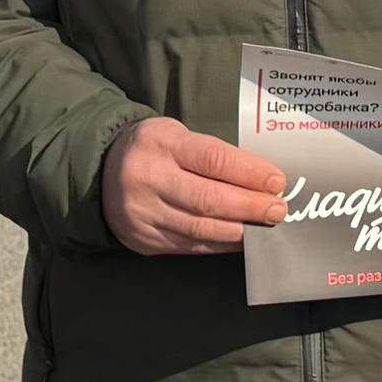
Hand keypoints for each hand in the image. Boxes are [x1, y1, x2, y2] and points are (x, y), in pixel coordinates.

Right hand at [101, 117, 288, 254]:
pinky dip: (219, 245)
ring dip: (239, 230)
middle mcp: (148, 178)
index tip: (277, 182)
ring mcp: (143, 212)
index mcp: (160, 143)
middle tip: (278, 210)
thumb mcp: (177, 136)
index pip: (213, 160)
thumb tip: (262, 182)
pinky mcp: (143, 238)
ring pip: (200, 228)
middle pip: (208, 199)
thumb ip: (214, 156)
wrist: (102, 172)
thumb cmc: (154, 150)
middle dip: (249, 207)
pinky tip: (239, 240)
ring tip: (263, 227)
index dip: (249, 173)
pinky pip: (189, 245)